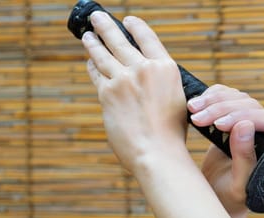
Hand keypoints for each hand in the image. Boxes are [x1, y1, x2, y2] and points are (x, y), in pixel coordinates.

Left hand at [83, 11, 186, 172]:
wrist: (157, 152)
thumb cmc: (170, 132)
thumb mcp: (176, 98)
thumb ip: (159, 81)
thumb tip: (141, 71)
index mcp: (166, 68)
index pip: (147, 38)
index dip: (135, 26)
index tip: (127, 20)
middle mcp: (144, 69)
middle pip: (120, 40)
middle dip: (106, 26)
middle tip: (97, 18)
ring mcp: (123, 79)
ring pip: (103, 54)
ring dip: (93, 42)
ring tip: (88, 35)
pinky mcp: (106, 93)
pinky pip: (96, 74)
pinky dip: (92, 65)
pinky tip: (90, 61)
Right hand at [191, 85, 263, 217]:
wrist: (215, 201)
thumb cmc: (231, 201)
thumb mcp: (238, 186)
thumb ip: (245, 159)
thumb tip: (245, 126)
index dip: (245, 117)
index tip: (219, 125)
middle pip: (251, 105)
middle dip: (222, 108)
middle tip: (198, 118)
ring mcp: (252, 124)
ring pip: (238, 98)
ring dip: (214, 100)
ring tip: (193, 110)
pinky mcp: (235, 119)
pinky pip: (227, 97)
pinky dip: (211, 97)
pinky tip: (196, 104)